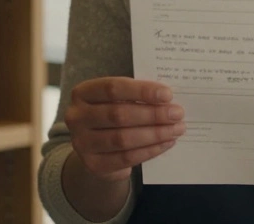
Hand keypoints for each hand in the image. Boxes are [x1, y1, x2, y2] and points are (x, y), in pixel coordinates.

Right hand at [64, 77, 185, 181]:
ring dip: (154, 134)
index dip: (141, 91)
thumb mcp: (117, 98)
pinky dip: (149, 151)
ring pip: (123, 139)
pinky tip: (166, 143)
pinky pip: (125, 158)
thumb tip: (167, 98)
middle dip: (153, 114)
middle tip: (177, 113)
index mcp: (82, 93)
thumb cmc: (112, 112)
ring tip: (176, 129)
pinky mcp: (92, 164)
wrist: (96, 145)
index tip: (167, 94)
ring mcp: (82, 143)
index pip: (112, 88)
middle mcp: (76, 117)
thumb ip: (135, 95)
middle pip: (118, 115)